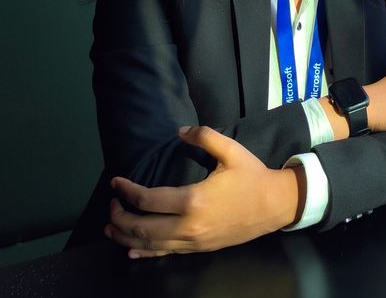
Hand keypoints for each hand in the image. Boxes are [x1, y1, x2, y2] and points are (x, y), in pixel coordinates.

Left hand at [105, 125, 303, 258]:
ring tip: (111, 228)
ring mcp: (193, 241)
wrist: (274, 204)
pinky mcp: (199, 249)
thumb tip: (179, 131)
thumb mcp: (231, 150)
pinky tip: (131, 251)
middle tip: (111, 205)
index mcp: (193, 199)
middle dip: (120, 217)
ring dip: (126, 237)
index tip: (115, 182)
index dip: (126, 191)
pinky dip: (145, 253)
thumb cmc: (251, 176)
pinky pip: (166, 253)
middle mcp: (189, 225)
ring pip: (151, 244)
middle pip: (142, 227)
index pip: (147, 200)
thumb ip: (204, 136)